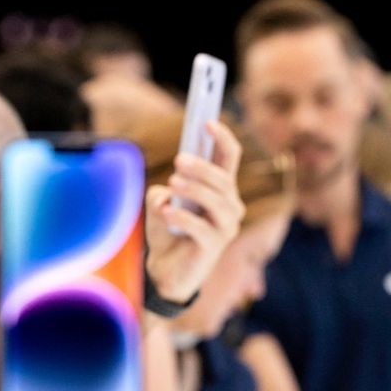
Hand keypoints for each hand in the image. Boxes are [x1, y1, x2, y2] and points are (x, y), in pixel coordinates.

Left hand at [144, 120, 244, 304]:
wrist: (166, 269)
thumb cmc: (168, 229)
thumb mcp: (160, 201)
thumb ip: (162, 191)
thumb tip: (167, 193)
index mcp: (221, 188)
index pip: (230, 157)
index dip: (222, 138)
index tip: (207, 121)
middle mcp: (230, 206)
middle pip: (223, 179)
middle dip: (202, 168)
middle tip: (178, 160)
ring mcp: (225, 228)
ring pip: (217, 202)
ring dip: (195, 189)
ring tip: (172, 183)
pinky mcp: (214, 247)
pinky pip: (202, 228)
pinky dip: (183, 217)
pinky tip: (167, 211)